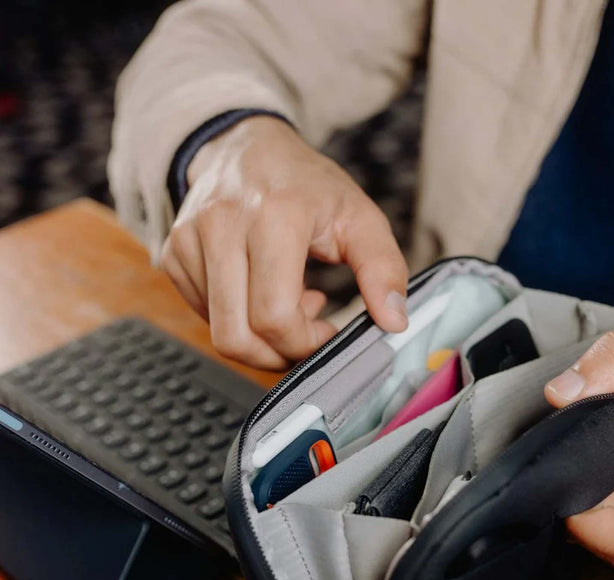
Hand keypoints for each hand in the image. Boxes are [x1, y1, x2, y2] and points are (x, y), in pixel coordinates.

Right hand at [160, 116, 408, 369]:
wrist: (243, 145)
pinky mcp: (173, 255)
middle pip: (239, 336)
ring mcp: (190, 241)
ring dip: (258, 335)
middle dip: (278, 353)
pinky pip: (203, 315)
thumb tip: (393, 322)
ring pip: (219, 332)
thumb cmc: (304, 184)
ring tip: (284, 299)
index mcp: (276, 217)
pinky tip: (258, 291)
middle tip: (305, 330)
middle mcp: (223, 226)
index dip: (304, 343)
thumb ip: (383, 269)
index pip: (275, 317)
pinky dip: (236, 318)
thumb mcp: (359, 216)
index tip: (326, 330)